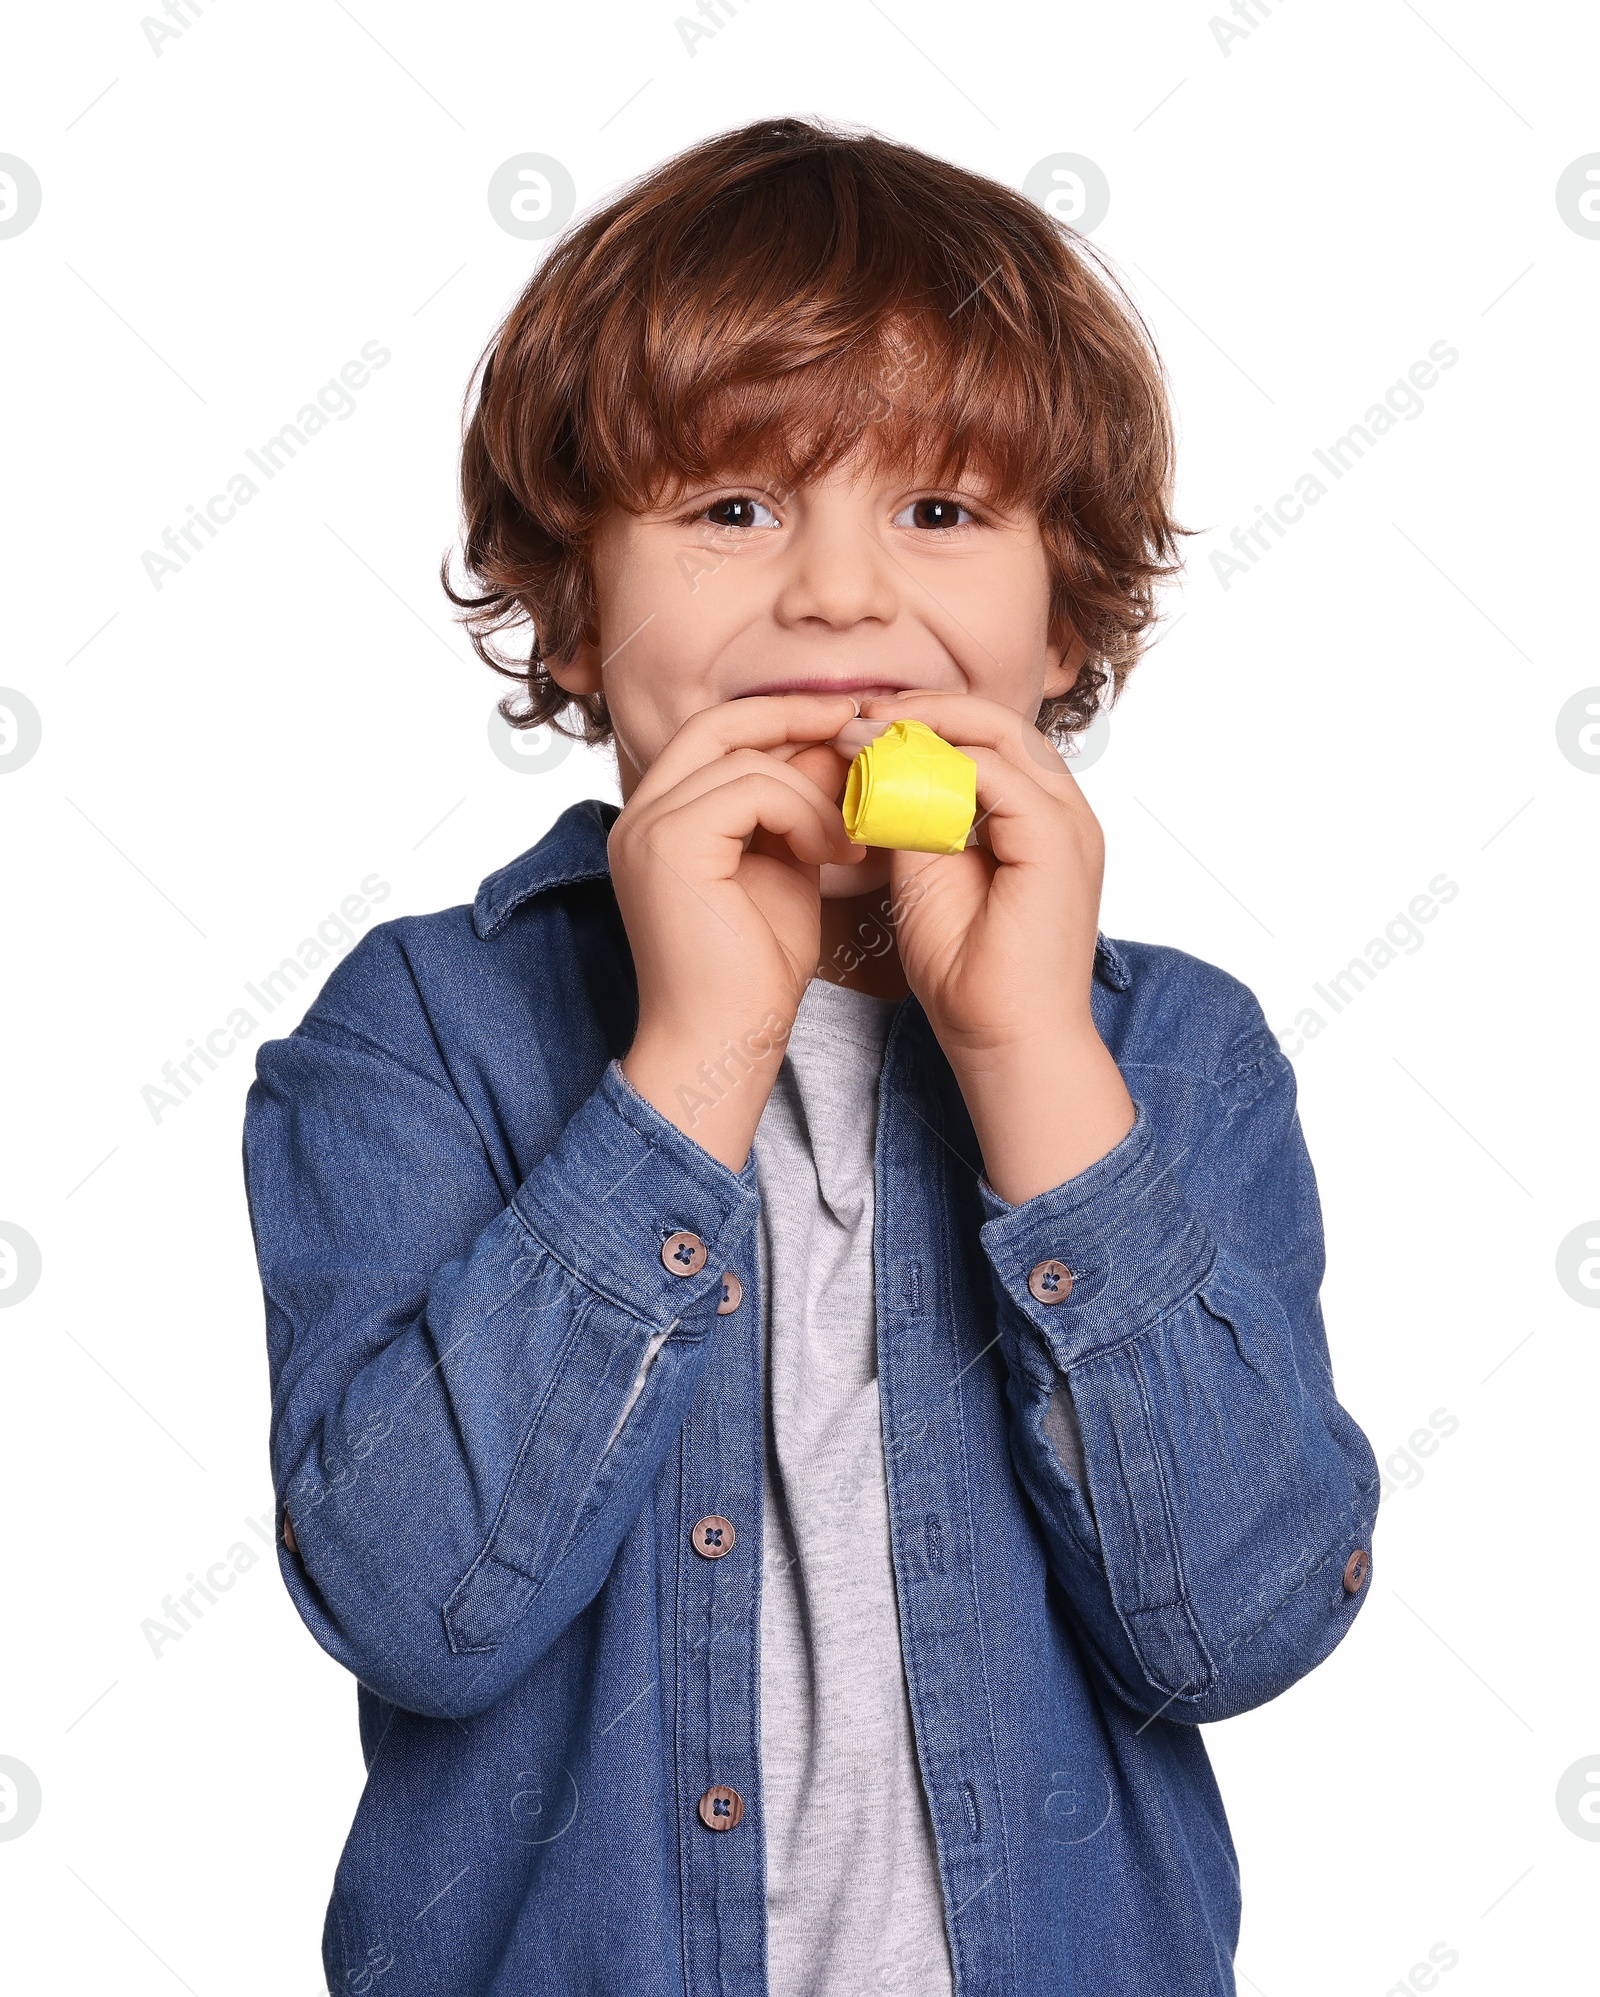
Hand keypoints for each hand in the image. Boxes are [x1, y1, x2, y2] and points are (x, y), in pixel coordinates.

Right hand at [611, 693, 863, 1170]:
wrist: (726, 1044)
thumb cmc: (755, 973)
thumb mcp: (786, 868)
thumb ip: (798, 808)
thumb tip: (836, 745)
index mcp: (659, 819)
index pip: (714, 734)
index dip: (778, 717)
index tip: (843, 719)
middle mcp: (640, 816)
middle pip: (717, 725)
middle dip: (793, 718)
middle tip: (856, 724)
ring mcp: (648, 829)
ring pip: (747, 763)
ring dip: (816, 794)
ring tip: (853, 840)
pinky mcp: (669, 846)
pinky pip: (751, 791)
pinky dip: (803, 814)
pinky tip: (830, 853)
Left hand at [856, 689, 1134, 1200]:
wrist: (1004, 1041)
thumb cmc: (968, 975)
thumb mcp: (925, 875)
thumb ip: (914, 817)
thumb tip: (877, 771)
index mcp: (1039, 818)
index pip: (988, 739)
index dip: (925, 721)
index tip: (858, 723)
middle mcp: (1063, 811)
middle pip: (998, 722)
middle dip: (924, 708)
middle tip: (856, 710)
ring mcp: (1068, 822)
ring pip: (1000, 734)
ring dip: (926, 724)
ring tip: (862, 729)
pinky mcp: (1057, 841)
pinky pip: (998, 773)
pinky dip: (939, 761)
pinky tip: (887, 767)